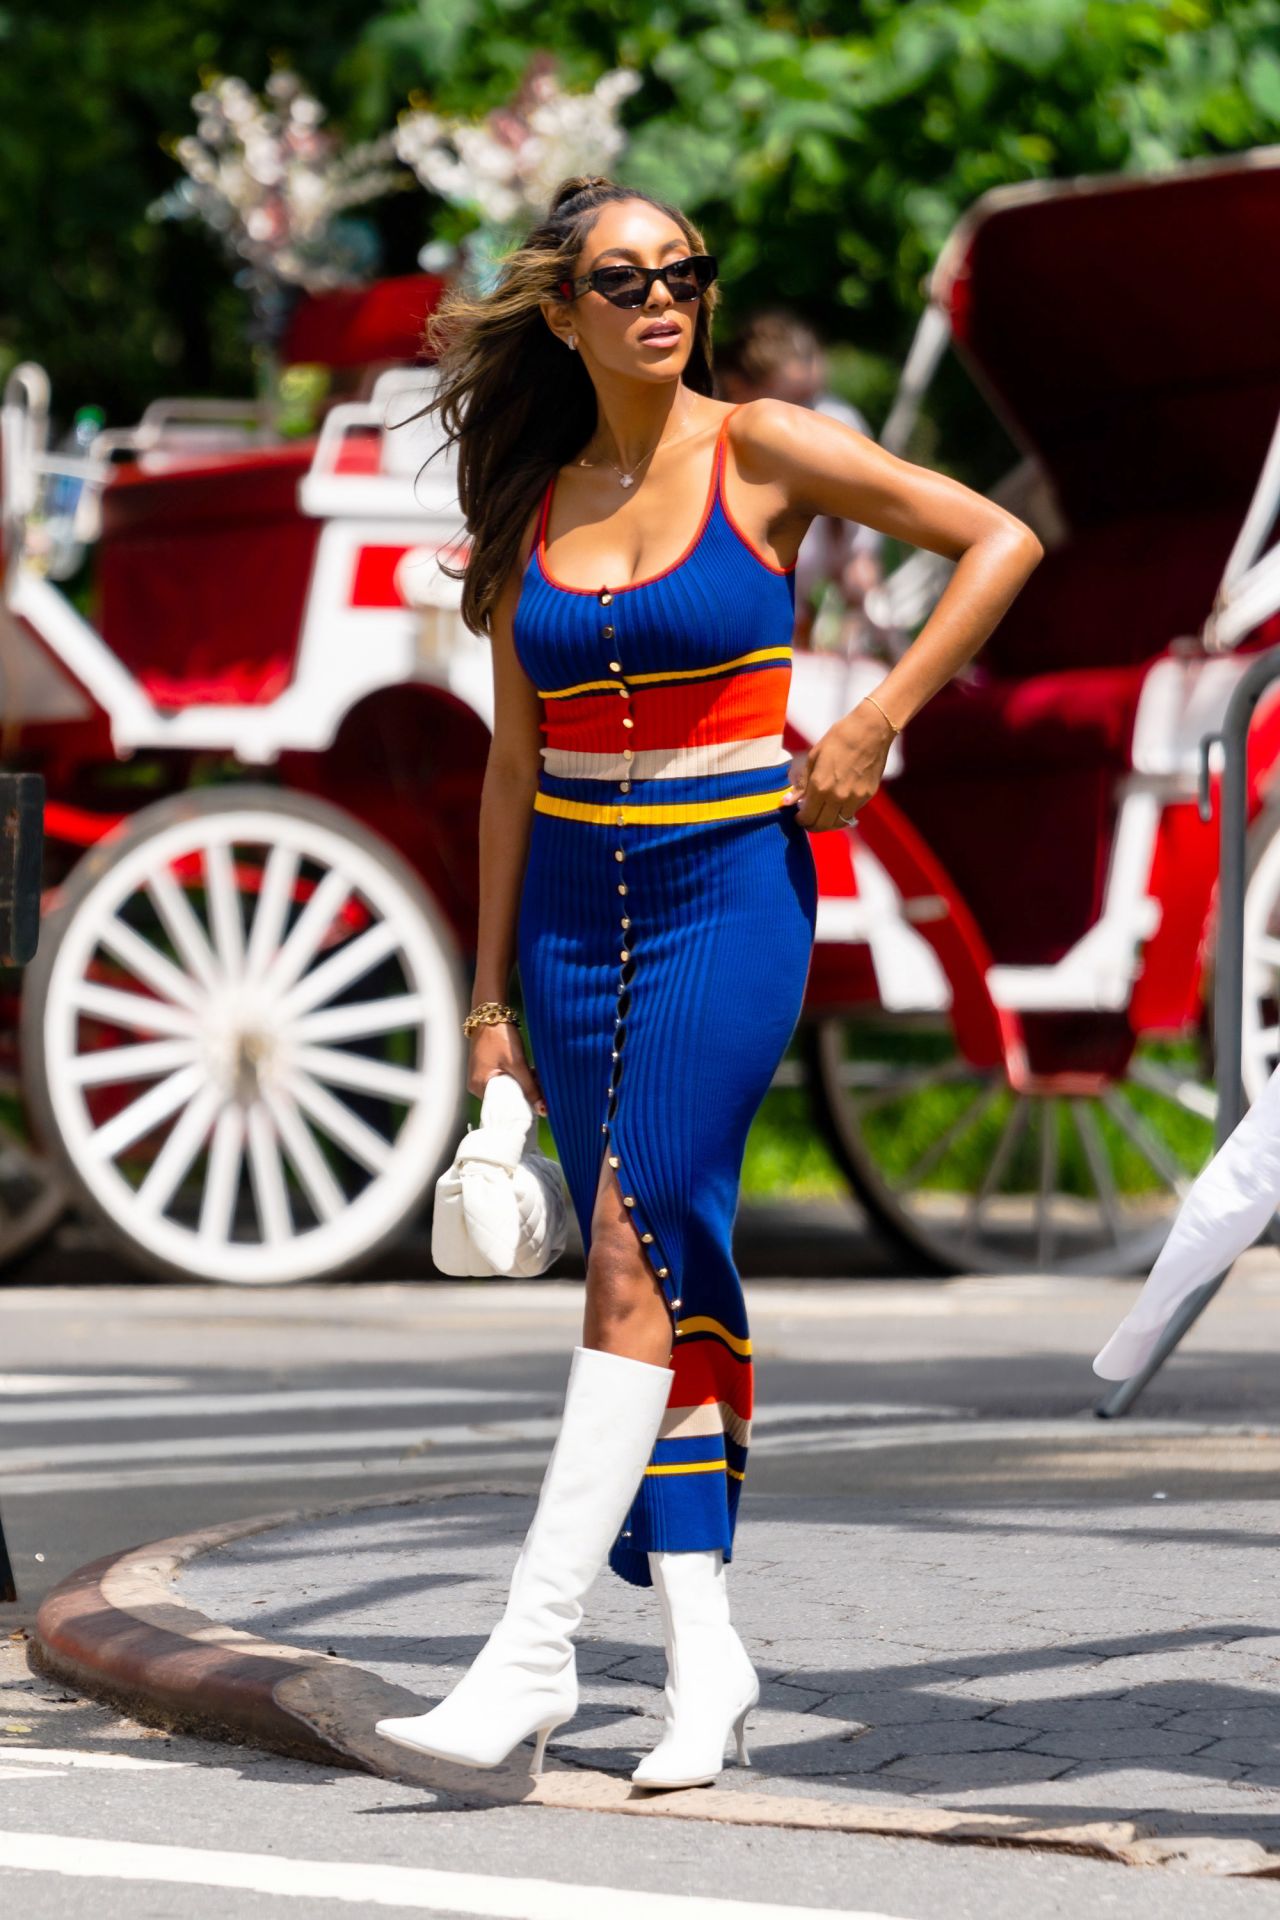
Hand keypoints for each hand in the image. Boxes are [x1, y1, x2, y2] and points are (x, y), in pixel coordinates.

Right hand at [468, 1021, 547, 1114]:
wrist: (491, 1013)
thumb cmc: (499, 1036)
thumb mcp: (517, 1064)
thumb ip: (530, 1087)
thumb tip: (543, 1108)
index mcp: (479, 1086)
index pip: (501, 1108)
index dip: (520, 1108)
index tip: (538, 1107)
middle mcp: (477, 1084)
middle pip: (505, 1099)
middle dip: (525, 1095)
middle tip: (542, 1090)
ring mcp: (482, 1076)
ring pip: (507, 1088)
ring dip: (523, 1085)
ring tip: (538, 1079)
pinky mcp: (487, 1068)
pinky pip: (504, 1079)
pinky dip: (518, 1078)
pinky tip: (530, 1072)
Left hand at [790, 699, 894, 831]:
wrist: (871, 731)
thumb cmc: (839, 739)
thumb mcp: (814, 757)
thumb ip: (801, 784)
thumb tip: (787, 802)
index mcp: (820, 786)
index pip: (808, 817)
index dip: (801, 820)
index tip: (798, 816)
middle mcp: (838, 797)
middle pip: (822, 825)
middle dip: (812, 825)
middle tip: (808, 819)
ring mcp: (855, 798)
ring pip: (838, 823)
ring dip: (828, 823)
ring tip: (822, 814)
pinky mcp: (867, 796)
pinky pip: (852, 813)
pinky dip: (842, 814)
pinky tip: (837, 804)